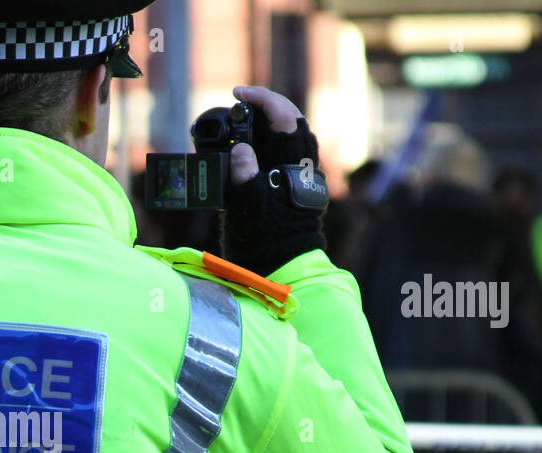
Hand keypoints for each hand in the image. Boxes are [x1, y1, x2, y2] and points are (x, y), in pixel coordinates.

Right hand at [222, 85, 327, 276]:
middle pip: (294, 120)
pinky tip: (256, 145)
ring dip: (273, 120)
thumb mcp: (246, 213)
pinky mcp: (297, 187)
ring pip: (295, 134)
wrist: (282, 270)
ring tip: (246, 119)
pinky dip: (274, 139)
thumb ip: (243, 179)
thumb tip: (241, 151)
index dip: (262, 99)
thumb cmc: (263, 246)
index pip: (285, 118)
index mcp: (293, 170)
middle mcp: (303, 169)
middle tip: (241, 103)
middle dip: (268, 104)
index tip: (237, 94)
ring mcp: (303, 177)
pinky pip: (290, 151)